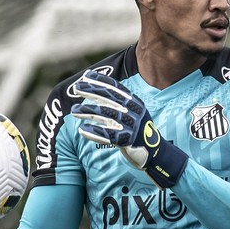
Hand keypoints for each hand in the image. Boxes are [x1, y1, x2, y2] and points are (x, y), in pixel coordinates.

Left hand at [70, 70, 188, 187]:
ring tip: (75, 110)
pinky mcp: (128, 140)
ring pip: (107, 116)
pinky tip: (83, 130)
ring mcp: (131, 126)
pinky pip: (108, 135)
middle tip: (77, 88)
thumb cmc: (137, 130)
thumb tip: (98, 89)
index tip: (86, 76)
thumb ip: (119, 103)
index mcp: (135, 103)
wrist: (155, 151)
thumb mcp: (133, 112)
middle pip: (110, 98)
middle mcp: (134, 112)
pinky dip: (95, 132)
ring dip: (89, 112)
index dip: (100, 81)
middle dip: (92, 92)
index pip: (116, 88)